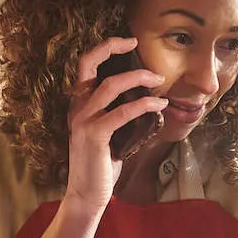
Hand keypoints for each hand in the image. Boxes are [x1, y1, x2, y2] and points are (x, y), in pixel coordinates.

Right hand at [65, 37, 166, 212]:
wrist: (87, 195)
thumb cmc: (101, 166)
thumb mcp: (108, 134)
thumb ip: (119, 115)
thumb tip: (146, 101)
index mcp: (78, 104)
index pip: (85, 65)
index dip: (105, 48)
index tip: (129, 42)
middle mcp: (77, 107)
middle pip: (88, 62)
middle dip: (113, 47)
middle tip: (137, 43)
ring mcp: (84, 120)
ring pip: (111, 85)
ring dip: (139, 77)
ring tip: (159, 80)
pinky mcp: (95, 135)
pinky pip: (123, 112)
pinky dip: (145, 105)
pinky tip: (159, 105)